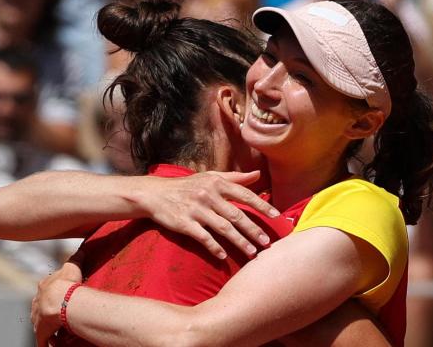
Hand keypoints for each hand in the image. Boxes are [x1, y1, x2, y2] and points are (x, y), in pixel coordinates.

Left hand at [31, 255, 83, 346]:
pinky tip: (51, 344)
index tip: (59, 295)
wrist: (61, 300)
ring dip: (45, 325)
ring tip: (54, 329)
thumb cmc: (67, 284)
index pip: (46, 288)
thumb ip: (76, 258)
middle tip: (56, 313)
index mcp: (43, 286)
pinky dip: (46, 342)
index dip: (52, 292)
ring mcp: (37, 318)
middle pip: (40, 305)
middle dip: (46, 309)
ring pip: (39, 322)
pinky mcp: (41, 332)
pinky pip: (43, 340)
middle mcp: (37, 302)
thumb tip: (81, 249)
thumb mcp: (72, 267)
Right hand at [136, 170, 279, 258]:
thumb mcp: (210, 177)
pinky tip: (224, 257)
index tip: (276, 218)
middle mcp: (208, 196)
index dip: (262, 206)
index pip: (244, 195)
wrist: (155, 194)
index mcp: (217, 184)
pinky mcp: (184, 224)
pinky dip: (214, 248)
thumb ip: (235, 178)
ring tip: (252, 253)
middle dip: (253, 230)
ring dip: (239, 242)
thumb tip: (258, 175)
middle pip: (236, 215)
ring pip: (223, 228)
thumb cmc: (187, 186)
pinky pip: (203, 238)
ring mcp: (196, 210)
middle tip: (267, 242)